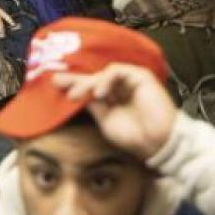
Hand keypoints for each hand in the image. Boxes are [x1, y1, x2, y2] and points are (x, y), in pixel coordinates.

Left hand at [54, 63, 175, 161]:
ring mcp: (130, 80)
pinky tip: (100, 93)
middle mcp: (119, 87)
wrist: (159, 143)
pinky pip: (117, 71)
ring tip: (77, 95)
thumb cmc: (135, 137)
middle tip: (57, 83)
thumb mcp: (105, 120)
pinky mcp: (140, 75)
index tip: (55, 83)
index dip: (73, 84)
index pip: (89, 87)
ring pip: (103, 73)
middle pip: (93, 77)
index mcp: (111, 98)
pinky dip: (105, 80)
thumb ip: (92, 105)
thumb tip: (73, 93)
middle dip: (75, 80)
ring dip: (88, 83)